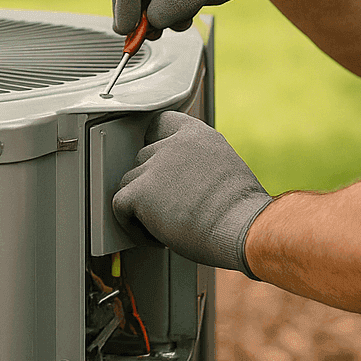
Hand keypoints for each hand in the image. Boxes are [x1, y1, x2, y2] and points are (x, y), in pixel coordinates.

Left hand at [112, 111, 273, 275]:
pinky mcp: (139, 191)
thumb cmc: (241, 211)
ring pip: (128, 183)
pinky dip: (133, 226)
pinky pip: (119, 207)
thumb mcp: (227, 169)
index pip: (161, 123)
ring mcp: (153, 166)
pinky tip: (157, 237)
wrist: (241, 227)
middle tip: (170, 208)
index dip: (156, 144)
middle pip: (142, 158)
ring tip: (166, 226)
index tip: (160, 165)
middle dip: (151, 184)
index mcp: (197, 135)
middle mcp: (172, 144)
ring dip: (142, 207)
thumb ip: (200, 165)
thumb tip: (188, 183)